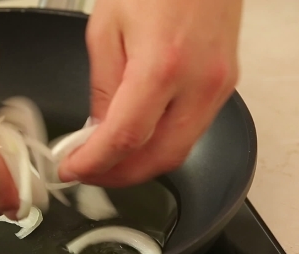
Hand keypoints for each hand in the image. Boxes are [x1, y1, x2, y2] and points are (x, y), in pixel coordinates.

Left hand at [59, 0, 241, 186]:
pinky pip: (192, 131)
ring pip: (180, 151)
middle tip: (89, 174)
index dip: (95, 163)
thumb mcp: (105, 31)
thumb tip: (99, 131)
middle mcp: (199, 82)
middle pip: (160, 158)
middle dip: (119, 176)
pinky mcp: (225, 85)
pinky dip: (161, 145)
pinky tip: (137, 142)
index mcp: (162, 65)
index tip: (73, 169)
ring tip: (108, 161)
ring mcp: (219, 86)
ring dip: (140, 166)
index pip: (125, 137)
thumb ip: (102, 88)